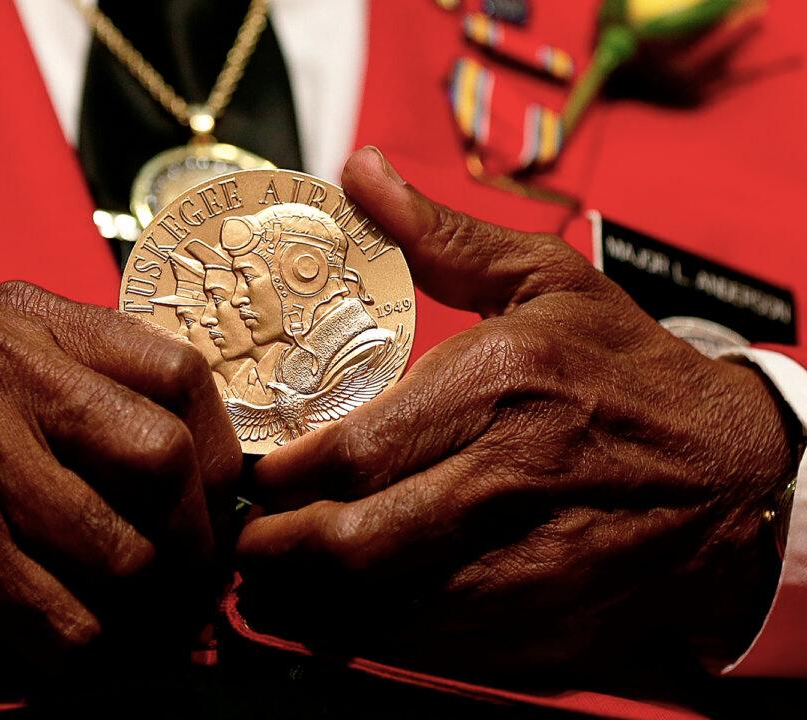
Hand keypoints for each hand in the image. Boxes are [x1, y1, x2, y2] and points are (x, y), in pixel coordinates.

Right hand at [0, 281, 239, 665]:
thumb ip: (83, 391)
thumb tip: (201, 467)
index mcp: (25, 323)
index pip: (179, 371)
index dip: (220, 449)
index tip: (219, 499)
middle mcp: (0, 375)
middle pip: (165, 459)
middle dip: (196, 538)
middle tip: (193, 576)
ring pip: (127, 554)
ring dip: (150, 606)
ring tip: (145, 617)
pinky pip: (71, 623)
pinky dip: (95, 650)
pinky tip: (81, 643)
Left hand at [237, 148, 795, 675]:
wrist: (729, 470)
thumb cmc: (624, 366)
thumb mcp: (543, 279)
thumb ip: (440, 234)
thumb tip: (359, 171)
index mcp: (498, 384)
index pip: (353, 451)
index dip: (282, 477)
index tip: (252, 475)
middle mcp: (510, 480)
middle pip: (356, 541)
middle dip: (275, 552)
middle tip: (242, 540)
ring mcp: (530, 563)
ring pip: (385, 609)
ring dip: (310, 604)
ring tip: (271, 583)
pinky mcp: (546, 624)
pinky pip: (436, 648)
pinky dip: (375, 637)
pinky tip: (345, 614)